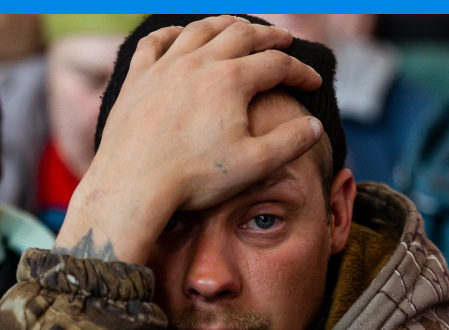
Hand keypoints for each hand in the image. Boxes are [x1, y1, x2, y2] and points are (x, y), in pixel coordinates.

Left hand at [56, 15, 323, 263]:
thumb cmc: (194, 178)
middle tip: (285, 40)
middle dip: (269, 36)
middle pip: (242, 35)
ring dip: (227, 24)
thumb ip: (291, 142)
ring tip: (241, 28)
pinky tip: (182, 35)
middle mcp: (198, 62)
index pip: (276, 64)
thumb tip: (314, 125)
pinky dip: (173, 32)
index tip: (313, 82)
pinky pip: (156, 42)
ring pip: (201, 29)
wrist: (133, 186)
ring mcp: (164, 66)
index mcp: (230, 80)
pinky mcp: (138, 78)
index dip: (301, 71)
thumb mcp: (255, 165)